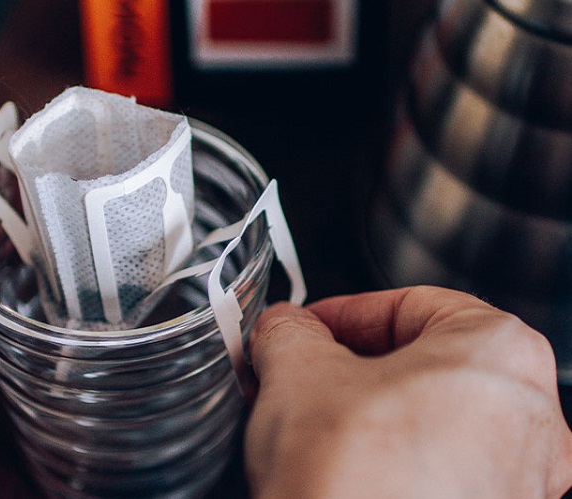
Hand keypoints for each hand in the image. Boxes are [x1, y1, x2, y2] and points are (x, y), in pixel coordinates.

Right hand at [246, 286, 571, 497]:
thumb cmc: (355, 483)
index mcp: (500, 353)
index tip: (308, 328)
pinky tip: (347, 467)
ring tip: (317, 422)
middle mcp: (529, 418)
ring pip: (433, 417)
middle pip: (425, 362)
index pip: (410, 305)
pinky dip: (393, 458)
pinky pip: (440, 469)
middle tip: (304, 373)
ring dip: (371, 411)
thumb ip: (290, 331)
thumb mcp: (297, 373)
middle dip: (353, 365)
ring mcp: (519, 480)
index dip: (344, 312)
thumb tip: (284, 328)